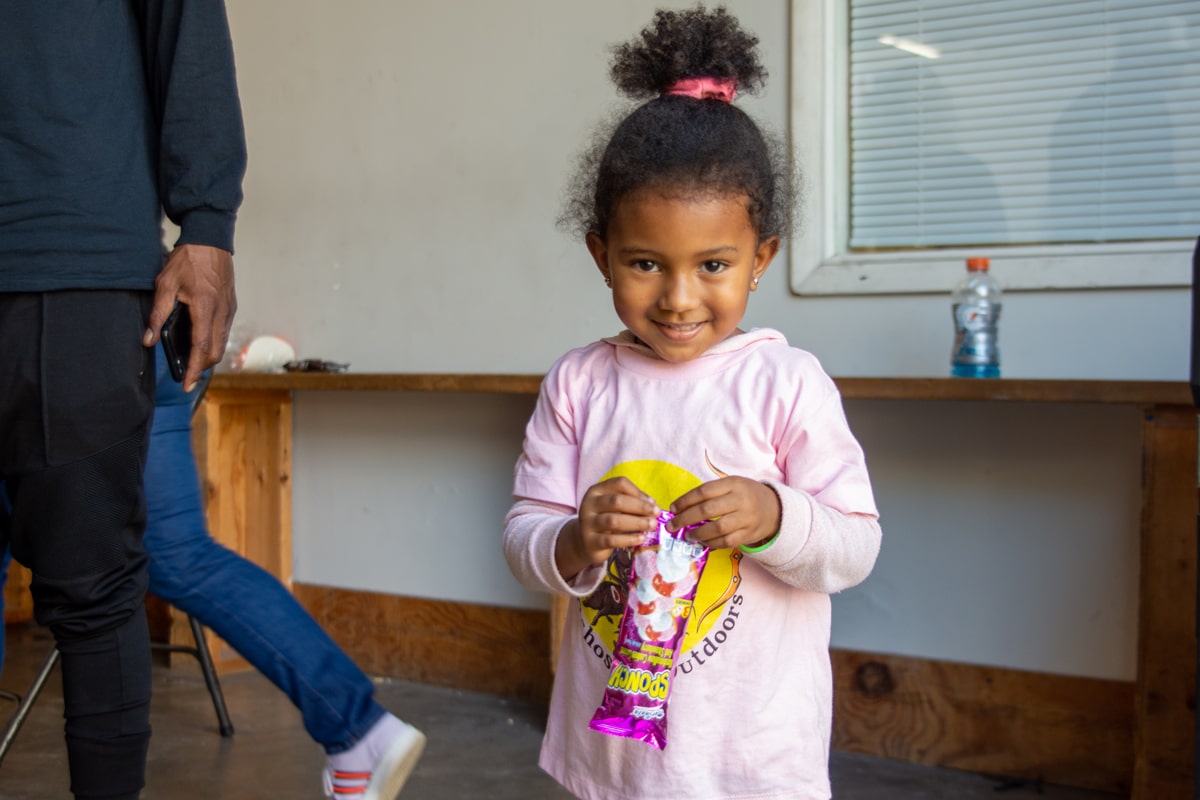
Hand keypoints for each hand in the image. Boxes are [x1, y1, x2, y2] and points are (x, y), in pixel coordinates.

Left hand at [143, 244, 236, 391]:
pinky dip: (213, 343)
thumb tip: (149, 340)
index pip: (201, 348)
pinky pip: (223, 332)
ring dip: (208, 357)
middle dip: (201, 368)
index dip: (194, 370)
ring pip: (221, 344)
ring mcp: (229, 311)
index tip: (187, 386)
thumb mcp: (165, 284)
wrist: (211, 240)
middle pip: (215, 352)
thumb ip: (157, 315)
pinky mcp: (231, 307)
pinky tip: (200, 341)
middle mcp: (222, 313)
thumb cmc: (188, 260)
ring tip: (192, 362)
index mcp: (205, 309)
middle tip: (186, 376)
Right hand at [556, 477, 659, 579]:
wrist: (584, 543)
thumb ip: (632, 502)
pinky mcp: (590, 542)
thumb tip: (653, 505)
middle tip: (656, 514)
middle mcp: (589, 504)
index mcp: (596, 491)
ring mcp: (587, 523)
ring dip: (637, 522)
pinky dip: (629, 539)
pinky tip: (641, 538)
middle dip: (640, 507)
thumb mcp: (614, 507)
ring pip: (613, 520)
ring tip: (651, 525)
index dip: (638, 492)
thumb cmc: (605, 520)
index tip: (652, 503)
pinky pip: (611, 540)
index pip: (619, 484)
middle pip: (616, 501)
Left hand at [668, 477, 779, 549]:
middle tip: (672, 525)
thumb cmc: (746, 495)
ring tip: (688, 535)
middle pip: (707, 510)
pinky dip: (711, 543)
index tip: (673, 508)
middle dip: (685, 519)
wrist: (775, 509)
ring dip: (698, 534)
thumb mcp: (732, 485)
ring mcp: (746, 518)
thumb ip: (711, 493)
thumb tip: (682, 508)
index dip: (685, 501)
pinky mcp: (748, 534)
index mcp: (733, 483)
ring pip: (717, 528)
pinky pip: (726, 541)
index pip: (703, 491)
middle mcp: (740, 500)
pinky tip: (703, 542)